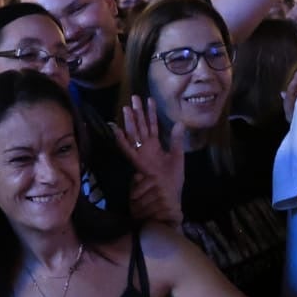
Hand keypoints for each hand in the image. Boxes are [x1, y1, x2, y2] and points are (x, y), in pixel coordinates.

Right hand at [112, 97, 187, 223]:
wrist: (165, 199)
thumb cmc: (172, 182)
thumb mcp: (177, 158)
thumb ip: (176, 140)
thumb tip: (180, 122)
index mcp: (155, 147)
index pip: (152, 126)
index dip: (151, 113)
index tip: (150, 99)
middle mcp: (146, 149)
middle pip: (141, 126)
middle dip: (138, 112)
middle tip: (134, 97)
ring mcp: (140, 155)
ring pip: (134, 134)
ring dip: (130, 121)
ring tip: (127, 107)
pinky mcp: (136, 163)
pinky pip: (127, 150)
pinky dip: (121, 140)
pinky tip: (116, 129)